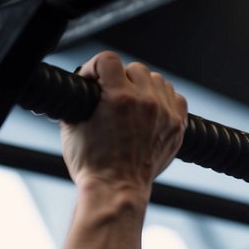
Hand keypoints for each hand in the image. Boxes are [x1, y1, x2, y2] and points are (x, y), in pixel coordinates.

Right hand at [61, 51, 187, 191]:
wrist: (116, 190)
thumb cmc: (92, 165)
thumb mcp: (72, 127)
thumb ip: (79, 99)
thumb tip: (83, 86)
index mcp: (118, 98)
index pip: (109, 59)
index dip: (95, 68)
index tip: (92, 81)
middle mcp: (145, 102)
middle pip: (135, 68)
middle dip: (120, 78)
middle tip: (111, 95)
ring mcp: (164, 114)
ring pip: (157, 80)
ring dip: (143, 87)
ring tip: (132, 103)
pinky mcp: (176, 127)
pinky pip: (176, 98)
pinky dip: (164, 99)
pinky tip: (152, 109)